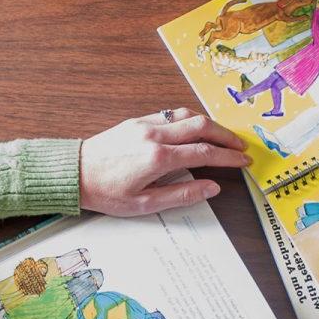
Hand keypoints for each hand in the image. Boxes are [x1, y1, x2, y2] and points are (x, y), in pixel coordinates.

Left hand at [80, 109, 248, 216]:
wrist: (74, 173)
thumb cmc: (106, 193)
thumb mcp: (144, 204)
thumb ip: (181, 195)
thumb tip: (212, 188)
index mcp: (158, 159)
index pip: (204, 153)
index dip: (228, 157)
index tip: (243, 161)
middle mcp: (154, 136)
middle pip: (202, 127)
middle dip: (226, 135)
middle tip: (241, 146)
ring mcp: (145, 124)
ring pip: (187, 115)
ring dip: (210, 124)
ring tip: (223, 136)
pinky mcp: (137, 121)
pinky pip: (171, 114)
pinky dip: (190, 119)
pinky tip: (196, 129)